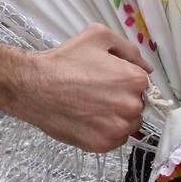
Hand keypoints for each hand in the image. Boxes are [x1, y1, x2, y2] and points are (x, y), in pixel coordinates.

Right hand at [14, 24, 148, 152]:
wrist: (34, 86)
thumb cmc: (64, 61)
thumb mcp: (98, 36)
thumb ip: (129, 49)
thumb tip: (147, 68)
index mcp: (134, 79)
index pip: (142, 83)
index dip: (124, 80)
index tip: (107, 80)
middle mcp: (132, 106)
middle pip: (137, 105)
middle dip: (121, 99)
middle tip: (96, 93)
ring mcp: (118, 128)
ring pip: (128, 124)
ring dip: (115, 117)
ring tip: (90, 107)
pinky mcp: (103, 144)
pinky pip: (114, 140)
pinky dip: (104, 132)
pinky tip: (86, 119)